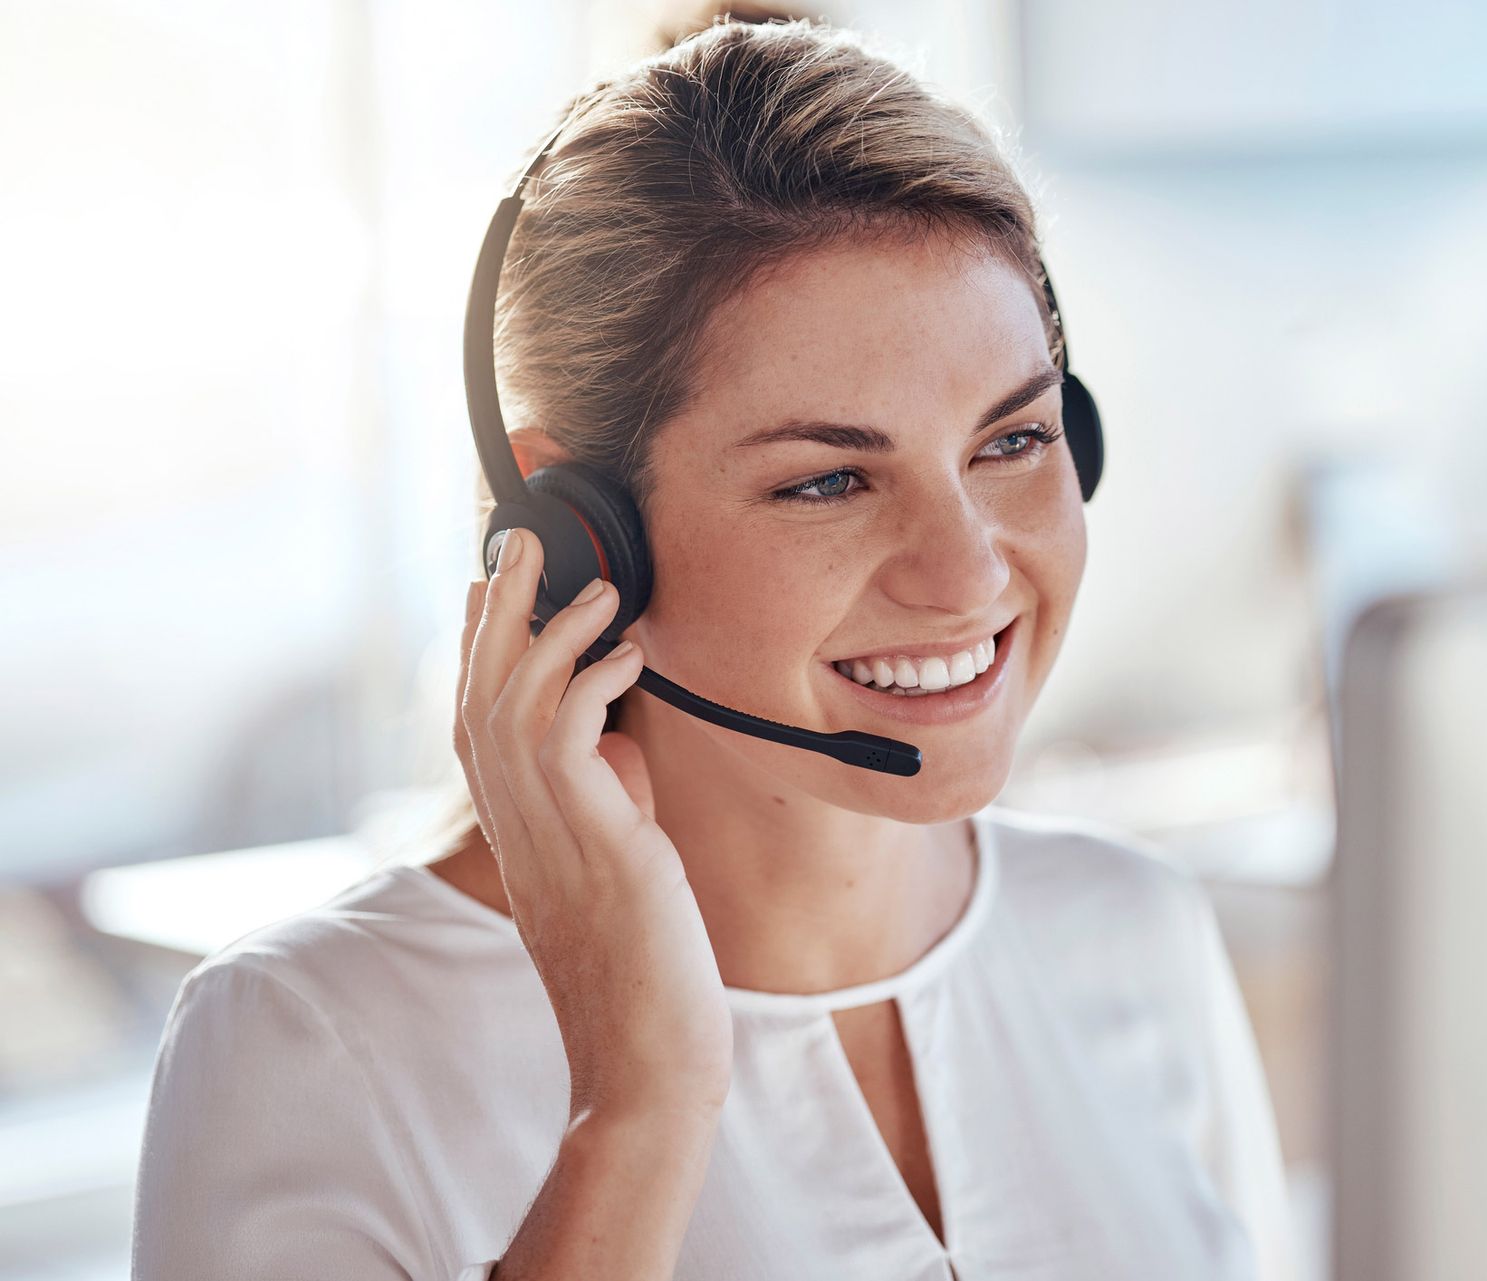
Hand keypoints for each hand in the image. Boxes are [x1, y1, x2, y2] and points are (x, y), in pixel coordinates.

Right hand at [454, 527, 731, 1117]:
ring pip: (513, 706)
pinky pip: (570, 738)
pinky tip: (629, 652)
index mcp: (517, 836)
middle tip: (516, 541)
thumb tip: (622, 743)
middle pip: (479, 697)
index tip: (492, 587)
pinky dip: (594, 682)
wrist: (649, 1060)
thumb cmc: (643, 974)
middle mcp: (517, 831)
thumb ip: (608, 805)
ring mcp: (549, 838)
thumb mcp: (619, 871)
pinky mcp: (595, 846)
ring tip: (594, 581)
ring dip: (549, 632)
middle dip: (496, 613)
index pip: (475, 724)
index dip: (477, 650)